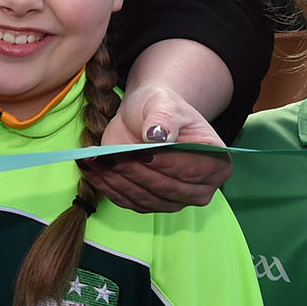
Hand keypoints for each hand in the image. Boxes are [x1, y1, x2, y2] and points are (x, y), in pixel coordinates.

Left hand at [83, 84, 230, 212]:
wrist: (145, 116)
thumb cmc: (160, 107)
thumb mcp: (163, 103)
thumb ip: (164, 118)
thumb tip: (158, 135)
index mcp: (215, 161)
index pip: (191, 170)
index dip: (165, 163)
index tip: (141, 152)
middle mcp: (200, 187)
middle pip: (166, 188)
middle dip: (136, 172)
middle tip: (111, 155)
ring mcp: (174, 199)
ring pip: (145, 199)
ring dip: (117, 181)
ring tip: (95, 160)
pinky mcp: (149, 202)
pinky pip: (128, 202)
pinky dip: (107, 187)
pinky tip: (91, 169)